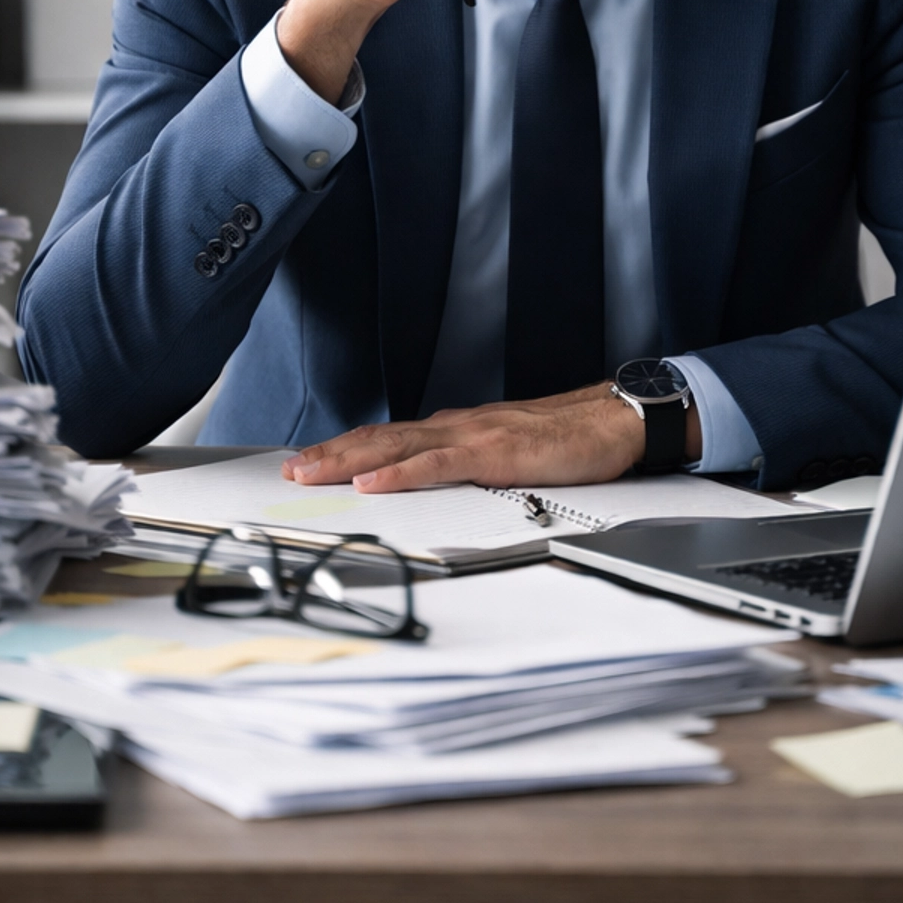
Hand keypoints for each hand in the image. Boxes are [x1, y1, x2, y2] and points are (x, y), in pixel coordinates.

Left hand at [282, 384, 655, 493]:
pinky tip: (374, 481)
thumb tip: (434, 483)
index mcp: (458, 428)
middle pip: (380, 437)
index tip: (309, 462)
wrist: (613, 420)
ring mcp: (473, 436)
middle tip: (289, 470)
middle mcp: (457, 425)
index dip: (346, 448)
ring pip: (398, 445)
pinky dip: (402, 472)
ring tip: (311, 472)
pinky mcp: (494, 452)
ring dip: (349, 459)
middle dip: (331, 454)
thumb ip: (469, 466)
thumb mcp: (506, 455)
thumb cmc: (567, 440)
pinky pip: (438, 464)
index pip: (389, 437)